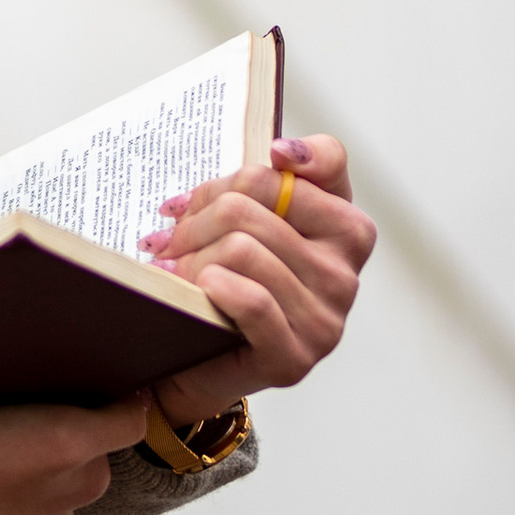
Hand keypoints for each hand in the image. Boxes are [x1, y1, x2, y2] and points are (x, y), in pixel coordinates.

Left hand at [141, 131, 373, 426]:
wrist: (197, 360)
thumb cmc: (226, 278)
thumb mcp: (249, 219)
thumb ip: (276, 178)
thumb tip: (283, 154)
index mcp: (346, 231)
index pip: (321, 165)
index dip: (269, 160)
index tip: (248, 164)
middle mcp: (345, 274)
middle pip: (252, 206)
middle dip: (198, 216)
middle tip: (169, 235)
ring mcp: (325, 320)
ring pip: (242, 249)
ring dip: (189, 254)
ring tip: (168, 263)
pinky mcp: (293, 358)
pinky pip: (251, 301)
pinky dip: (211, 286)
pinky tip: (188, 285)